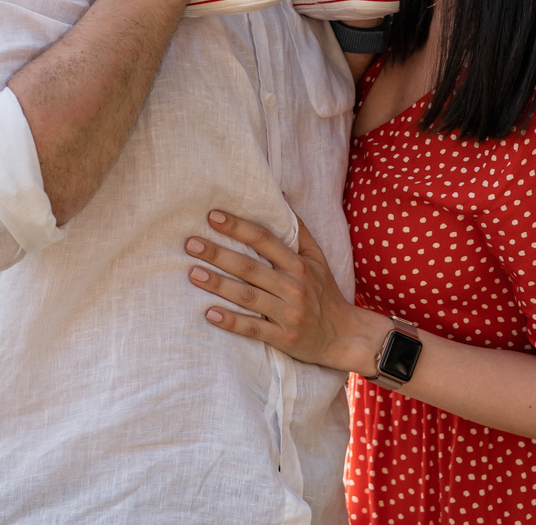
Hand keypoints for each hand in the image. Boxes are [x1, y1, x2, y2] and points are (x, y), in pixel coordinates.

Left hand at [186, 209, 386, 374]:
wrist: (344, 336)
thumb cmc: (325, 293)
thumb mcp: (318, 259)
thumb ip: (299, 230)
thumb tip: (282, 197)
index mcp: (299, 264)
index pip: (264, 240)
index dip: (238, 227)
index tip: (212, 217)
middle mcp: (293, 286)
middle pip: (250, 267)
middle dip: (218, 254)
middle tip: (191, 244)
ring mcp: (287, 313)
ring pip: (247, 297)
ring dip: (218, 284)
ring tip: (193, 273)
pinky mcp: (283, 337)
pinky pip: (253, 329)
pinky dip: (231, 321)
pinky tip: (210, 313)